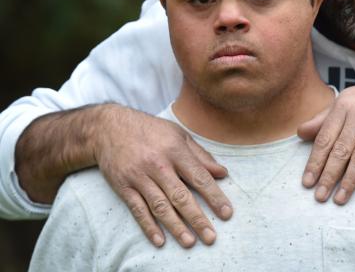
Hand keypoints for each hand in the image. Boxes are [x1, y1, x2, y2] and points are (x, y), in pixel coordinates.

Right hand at [94, 105, 232, 247]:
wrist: (109, 128)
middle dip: (197, 218)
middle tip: (211, 237)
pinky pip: (138, 210)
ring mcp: (139, 177)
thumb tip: (222, 172)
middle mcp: (158, 165)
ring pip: (160, 206)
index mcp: (175, 150)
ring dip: (176, 226)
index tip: (227, 213)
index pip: (199, 177)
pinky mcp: (123, 187)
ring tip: (190, 242)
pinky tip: (160, 240)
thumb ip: (201, 156)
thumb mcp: (179, 135)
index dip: (214, 196)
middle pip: (181, 196)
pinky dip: (149, 226)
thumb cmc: (151, 130)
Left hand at [297, 82, 354, 204]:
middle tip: (320, 196)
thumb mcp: (344, 105)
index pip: (325, 138)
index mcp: (343, 106)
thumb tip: (300, 133)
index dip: (315, 162)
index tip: (307, 182)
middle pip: (341, 150)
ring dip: (349, 181)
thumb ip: (323, 120)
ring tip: (339, 199)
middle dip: (329, 175)